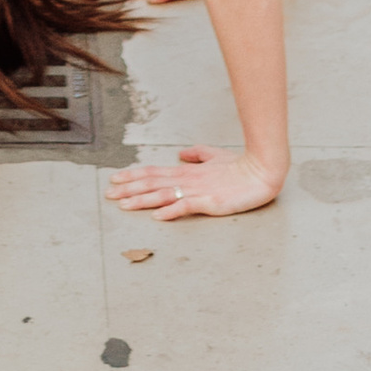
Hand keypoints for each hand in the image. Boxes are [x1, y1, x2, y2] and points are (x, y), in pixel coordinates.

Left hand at [106, 145, 283, 221]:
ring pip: (164, 194)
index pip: (154, 172)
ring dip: (142, 200)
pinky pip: (187, 206)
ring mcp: (198, 190)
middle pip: (152, 183)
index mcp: (188, 171)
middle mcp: (188, 179)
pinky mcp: (210, 201)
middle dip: (129, 189)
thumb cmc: (240, 165)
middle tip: (108, 194)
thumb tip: (181, 154)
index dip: (133, 175)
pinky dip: (171, 211)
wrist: (262, 170)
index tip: (115, 178)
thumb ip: (197, 155)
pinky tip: (157, 216)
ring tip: (123, 205)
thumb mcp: (215, 156)